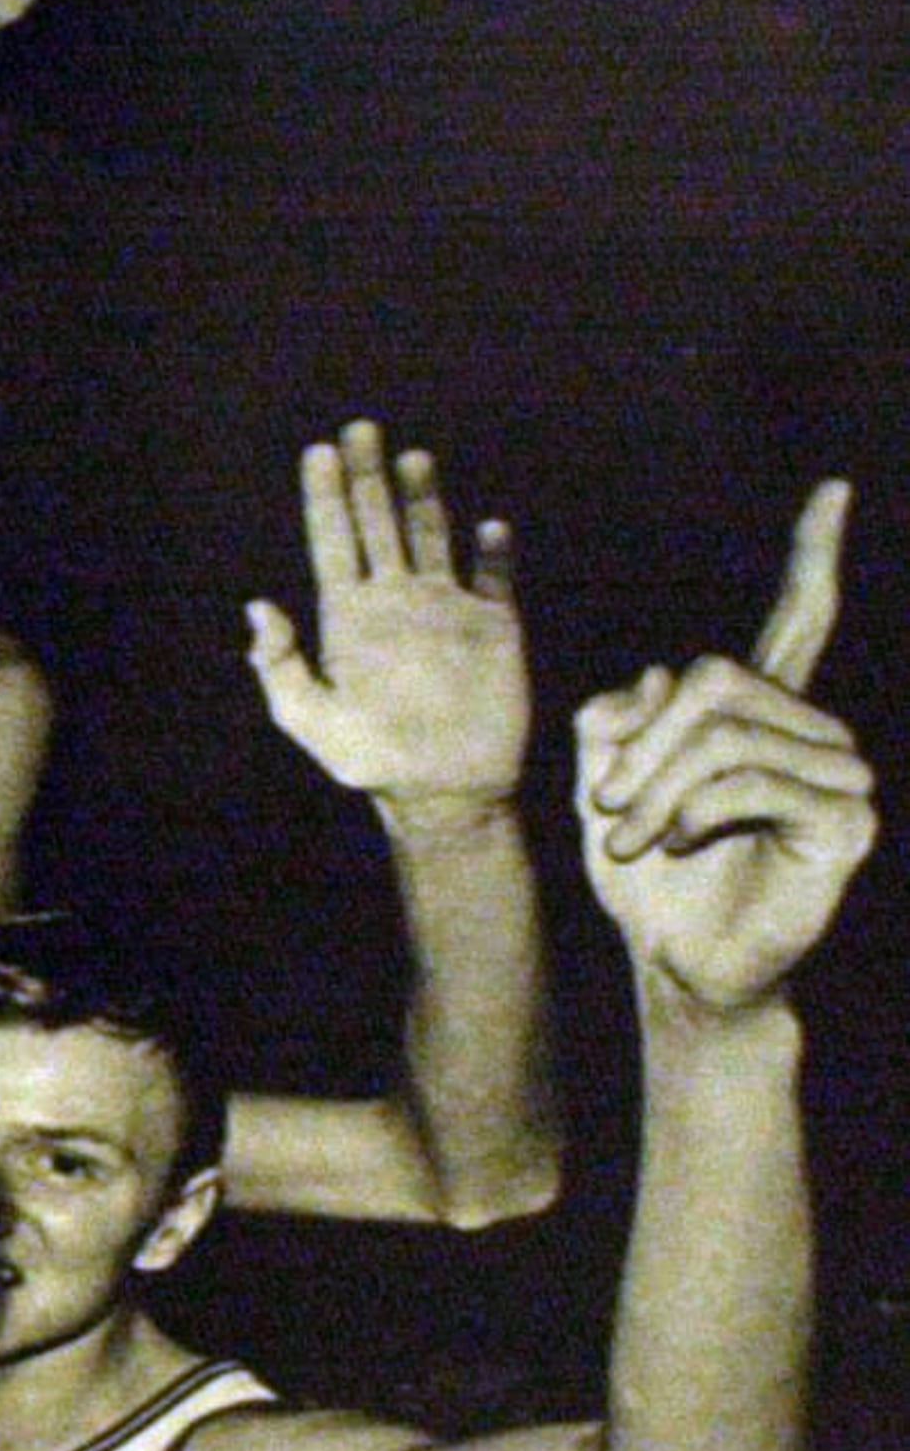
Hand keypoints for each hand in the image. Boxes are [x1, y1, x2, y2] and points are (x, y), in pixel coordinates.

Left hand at [245, 421, 528, 811]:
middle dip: (367, 476)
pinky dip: (492, 551)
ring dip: (423, 497)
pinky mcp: (493, 626)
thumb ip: (280, 666)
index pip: (332, 541)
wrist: (442, 790)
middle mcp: (393, 601)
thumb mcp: (309, 720)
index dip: (323, 496)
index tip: (318, 451)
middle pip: (378, 523)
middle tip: (360, 428)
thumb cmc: (369, 760)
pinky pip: (493, 577)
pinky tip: (488, 526)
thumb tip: (257, 607)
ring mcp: (444, 608)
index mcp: (347, 616)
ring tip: (411, 456)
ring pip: (431, 535)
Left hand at [574, 482, 876, 1019]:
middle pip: (717, 681)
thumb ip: (616, 721)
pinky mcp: (848, 819)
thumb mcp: (602, 783)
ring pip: (727, 734)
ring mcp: (841, 772)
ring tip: (632, 837)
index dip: (811, 557)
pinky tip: (682, 844)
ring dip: (658, 789)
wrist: (674, 960)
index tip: (832, 490)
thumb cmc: (644, 875)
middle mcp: (812, 730)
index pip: (797, 619)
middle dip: (642, 745)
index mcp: (758, 712)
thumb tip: (661, 675)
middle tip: (607, 810)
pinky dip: (695, 812)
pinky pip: (753, 782)